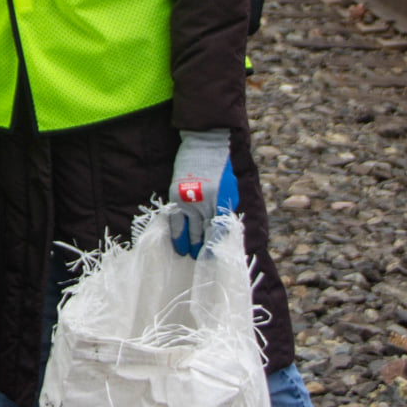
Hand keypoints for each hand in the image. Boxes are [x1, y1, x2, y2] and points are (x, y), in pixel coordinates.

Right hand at [169, 129, 238, 256]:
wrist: (206, 144)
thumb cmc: (222, 168)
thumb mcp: (231, 190)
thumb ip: (226, 210)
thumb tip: (221, 231)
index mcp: (222, 203)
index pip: (218, 232)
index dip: (214, 248)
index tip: (212, 260)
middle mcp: (205, 204)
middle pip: (203, 234)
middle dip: (201, 249)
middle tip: (200, 261)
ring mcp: (188, 200)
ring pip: (188, 230)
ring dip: (188, 244)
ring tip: (188, 255)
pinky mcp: (176, 195)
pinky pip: (175, 220)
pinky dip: (176, 233)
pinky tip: (177, 242)